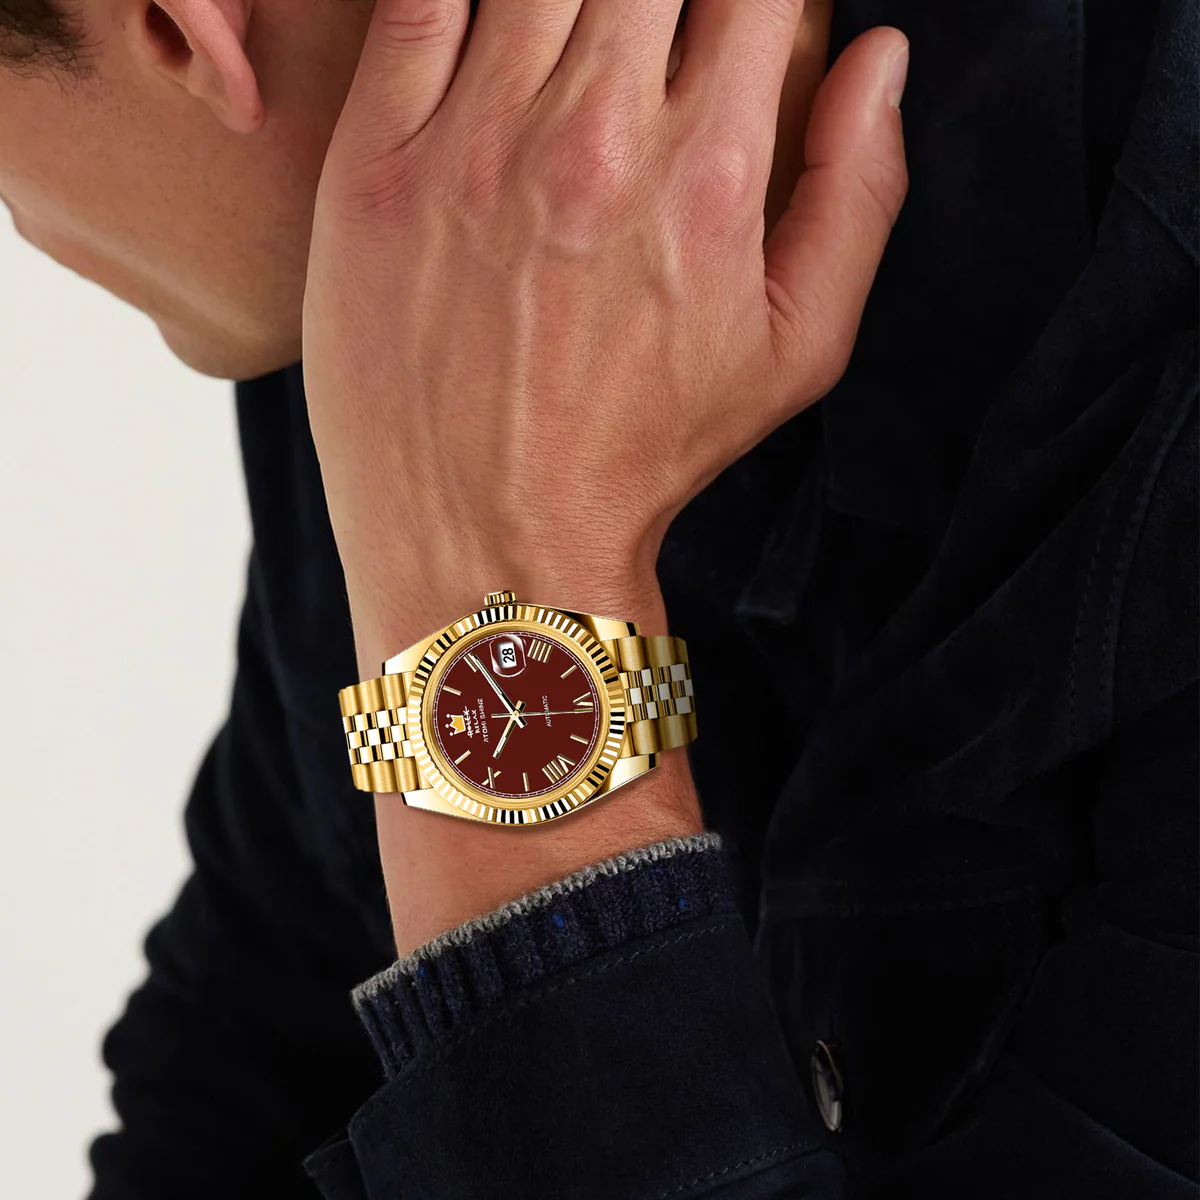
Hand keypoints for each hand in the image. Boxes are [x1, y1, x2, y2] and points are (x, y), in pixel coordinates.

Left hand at [300, 0, 907, 955]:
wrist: (490, 543)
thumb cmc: (646, 456)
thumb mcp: (796, 353)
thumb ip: (857, 190)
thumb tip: (880, 54)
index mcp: (707, 176)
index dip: (762, 0)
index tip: (740, 32)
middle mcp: (591, 137)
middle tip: (654, 51)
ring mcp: (471, 143)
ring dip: (575, 0)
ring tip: (583, 53)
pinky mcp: (375, 165)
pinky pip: (418, 0)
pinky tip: (498, 35)